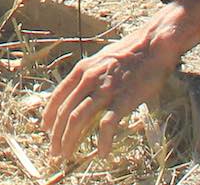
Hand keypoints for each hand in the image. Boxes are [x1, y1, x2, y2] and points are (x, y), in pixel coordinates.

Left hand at [42, 20, 182, 162]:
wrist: (154, 45)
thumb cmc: (130, 52)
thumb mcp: (100, 59)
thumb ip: (88, 74)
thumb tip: (78, 90)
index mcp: (82, 69)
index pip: (58, 96)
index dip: (49, 115)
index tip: (45, 129)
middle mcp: (89, 79)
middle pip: (65, 111)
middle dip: (56, 134)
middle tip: (54, 151)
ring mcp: (105, 90)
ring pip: (78, 119)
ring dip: (69, 140)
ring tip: (67, 155)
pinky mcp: (123, 99)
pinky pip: (107, 124)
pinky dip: (102, 141)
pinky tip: (101, 152)